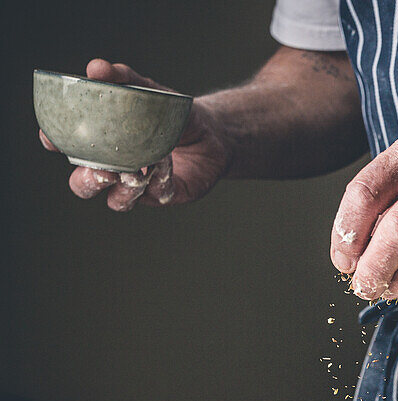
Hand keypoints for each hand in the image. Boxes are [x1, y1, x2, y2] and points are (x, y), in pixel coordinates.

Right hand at [39, 59, 231, 211]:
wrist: (212, 133)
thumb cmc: (171, 113)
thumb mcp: (149, 91)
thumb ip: (123, 79)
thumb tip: (96, 67)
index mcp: (100, 143)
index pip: (67, 147)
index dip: (55, 143)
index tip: (52, 138)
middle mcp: (114, 169)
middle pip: (84, 185)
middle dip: (87, 181)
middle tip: (101, 169)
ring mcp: (138, 188)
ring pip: (117, 201)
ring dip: (123, 189)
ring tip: (135, 171)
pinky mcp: (163, 197)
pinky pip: (154, 196)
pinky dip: (159, 180)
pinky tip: (167, 162)